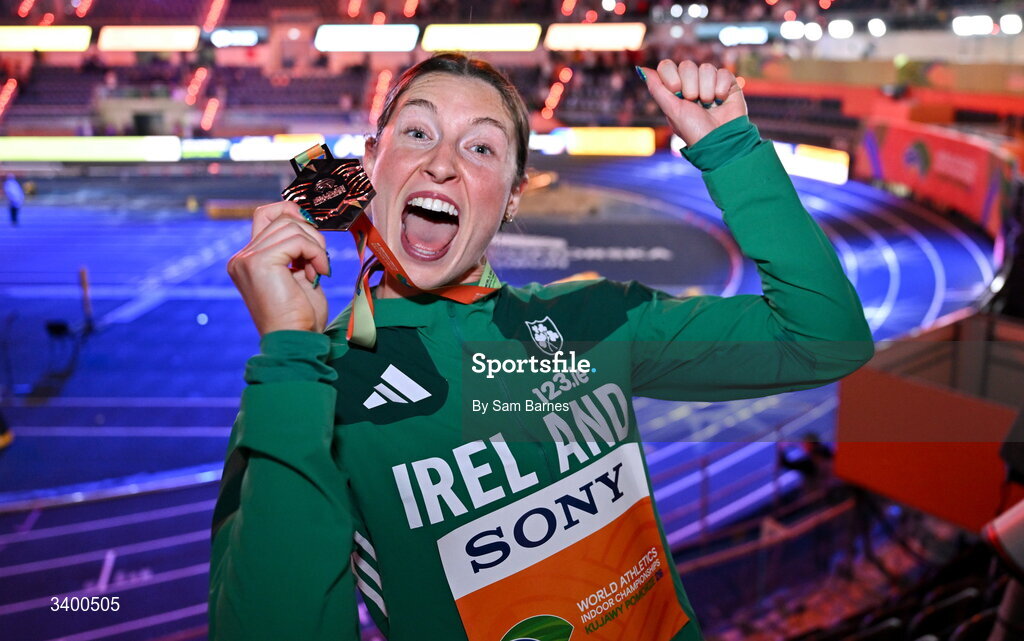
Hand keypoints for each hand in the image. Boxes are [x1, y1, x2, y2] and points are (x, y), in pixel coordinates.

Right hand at [227, 201, 330, 335]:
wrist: (296, 341)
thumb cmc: (301, 316)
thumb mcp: (298, 275)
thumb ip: (296, 249)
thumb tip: (306, 221)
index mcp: (247, 260)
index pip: (265, 215)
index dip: (291, 213)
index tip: (313, 234)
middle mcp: (242, 258)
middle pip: (281, 219)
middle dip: (310, 235)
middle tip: (320, 261)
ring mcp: (247, 259)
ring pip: (290, 226)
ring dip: (315, 246)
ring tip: (319, 270)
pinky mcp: (259, 262)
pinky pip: (297, 240)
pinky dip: (315, 253)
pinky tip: (318, 274)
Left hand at [636, 60, 746, 147]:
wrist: (720, 140)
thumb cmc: (693, 129)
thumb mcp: (671, 110)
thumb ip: (657, 88)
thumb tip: (640, 69)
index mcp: (675, 87)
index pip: (667, 66)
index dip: (671, 78)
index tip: (677, 94)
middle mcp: (691, 82)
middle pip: (686, 65)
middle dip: (690, 87)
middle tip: (694, 103)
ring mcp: (709, 81)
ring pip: (706, 68)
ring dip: (706, 91)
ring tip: (709, 106)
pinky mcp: (727, 82)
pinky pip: (722, 72)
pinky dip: (721, 89)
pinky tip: (721, 101)